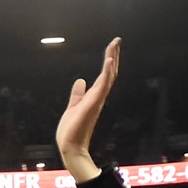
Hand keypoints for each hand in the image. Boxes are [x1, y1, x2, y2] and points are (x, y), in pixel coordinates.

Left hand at [55, 38, 119, 182]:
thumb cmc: (72, 130)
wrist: (70, 146)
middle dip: (113, 56)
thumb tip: (81, 80)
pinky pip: (102, 85)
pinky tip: (109, 61)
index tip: (112, 48)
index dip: (108, 61)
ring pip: (108, 76)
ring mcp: (97, 100)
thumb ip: (77, 94)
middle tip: (117, 41)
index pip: (104, 75)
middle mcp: (99, 97)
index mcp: (94, 97)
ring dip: (111, 60)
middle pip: (109, 73)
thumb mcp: (73, 106)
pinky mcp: (93, 103)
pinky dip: (106, 72)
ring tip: (114, 45)